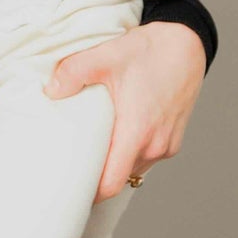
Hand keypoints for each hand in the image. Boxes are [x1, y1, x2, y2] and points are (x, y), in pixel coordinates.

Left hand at [44, 20, 206, 200]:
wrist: (186, 44)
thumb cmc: (149, 51)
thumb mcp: (106, 55)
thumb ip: (74, 72)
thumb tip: (51, 91)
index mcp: (137, 131)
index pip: (111, 183)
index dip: (89, 193)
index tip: (69, 189)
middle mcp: (155, 145)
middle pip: (119, 178)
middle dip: (97, 176)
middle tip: (71, 164)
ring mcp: (166, 145)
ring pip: (133, 169)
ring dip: (115, 162)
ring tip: (92, 147)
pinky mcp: (173, 140)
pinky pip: (146, 158)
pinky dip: (129, 153)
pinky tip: (115, 136)